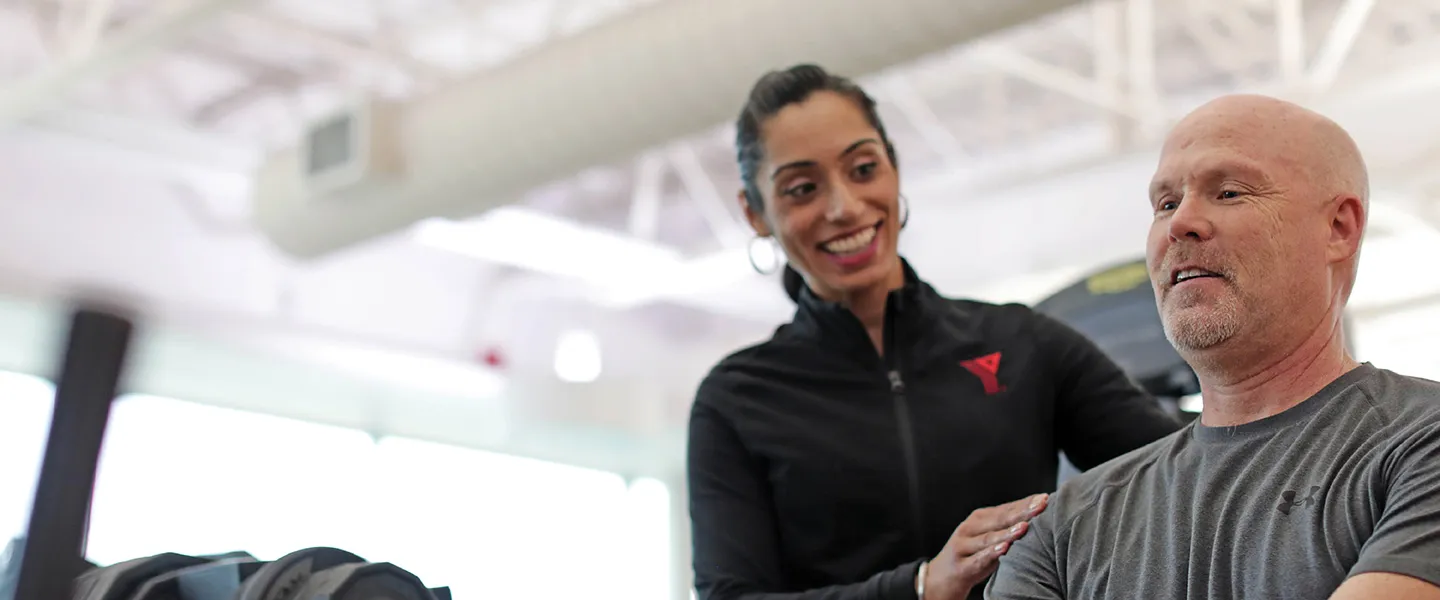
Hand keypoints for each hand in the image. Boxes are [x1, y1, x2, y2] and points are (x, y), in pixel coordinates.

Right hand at [920, 493, 1047, 599]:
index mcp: (979, 519)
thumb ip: (1006, 530)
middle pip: (999, 519)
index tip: (1045, 498)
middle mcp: (969, 528)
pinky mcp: (960, 567)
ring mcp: (963, 547)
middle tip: (1041, 505)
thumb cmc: (971, 558)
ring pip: (988, 538)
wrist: (939, 579)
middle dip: (1022, 512)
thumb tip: (1037, 519)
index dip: (1026, 503)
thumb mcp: (987, 540)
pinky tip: (1004, 549)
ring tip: (1024, 527)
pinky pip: (978, 560)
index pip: (1006, 508)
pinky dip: (991, 554)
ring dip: (1007, 532)